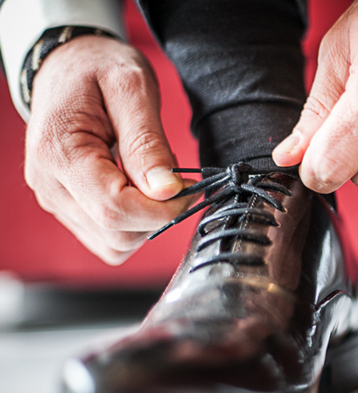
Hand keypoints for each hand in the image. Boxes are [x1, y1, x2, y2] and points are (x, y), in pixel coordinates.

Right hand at [24, 36, 193, 264]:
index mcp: (58, 154)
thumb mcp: (131, 90)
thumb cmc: (98, 69)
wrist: (68, 65)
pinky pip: (108, 240)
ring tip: (150, 177)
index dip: (162, 209)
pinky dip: (134, 225)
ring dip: (147, 221)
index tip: (188, 187)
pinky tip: (139, 191)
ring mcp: (57, 201)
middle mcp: (50, 186)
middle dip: (158, 214)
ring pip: (115, 245)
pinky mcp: (69, 210)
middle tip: (172, 176)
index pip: (115, 209)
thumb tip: (167, 191)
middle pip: (117, 233)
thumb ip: (148, 143)